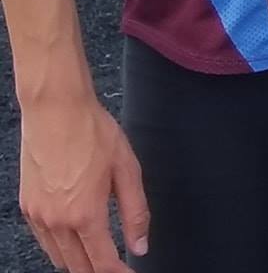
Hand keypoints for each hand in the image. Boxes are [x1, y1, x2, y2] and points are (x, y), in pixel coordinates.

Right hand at [18, 99, 148, 271]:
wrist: (55, 111)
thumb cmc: (94, 133)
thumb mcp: (127, 169)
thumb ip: (135, 212)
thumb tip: (140, 246)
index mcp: (85, 214)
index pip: (103, 262)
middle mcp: (57, 221)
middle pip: (78, 266)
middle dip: (98, 272)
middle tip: (117, 269)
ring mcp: (38, 216)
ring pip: (58, 257)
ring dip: (79, 263)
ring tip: (99, 257)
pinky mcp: (27, 207)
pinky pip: (44, 240)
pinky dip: (60, 248)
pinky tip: (75, 239)